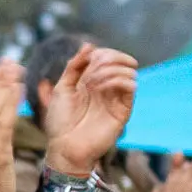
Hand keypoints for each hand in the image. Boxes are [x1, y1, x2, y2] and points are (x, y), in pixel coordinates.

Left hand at [42, 45, 138, 176]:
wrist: (63, 147)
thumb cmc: (60, 121)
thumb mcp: (62, 87)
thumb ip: (74, 66)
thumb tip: (89, 45)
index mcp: (93, 82)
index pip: (109, 56)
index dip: (101, 53)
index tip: (88, 59)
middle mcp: (108, 88)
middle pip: (122, 60)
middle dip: (109, 57)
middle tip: (93, 68)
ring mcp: (116, 99)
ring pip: (129, 71)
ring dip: (110, 69)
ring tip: (92, 82)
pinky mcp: (123, 110)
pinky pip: (131, 87)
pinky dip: (117, 79)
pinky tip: (100, 88)